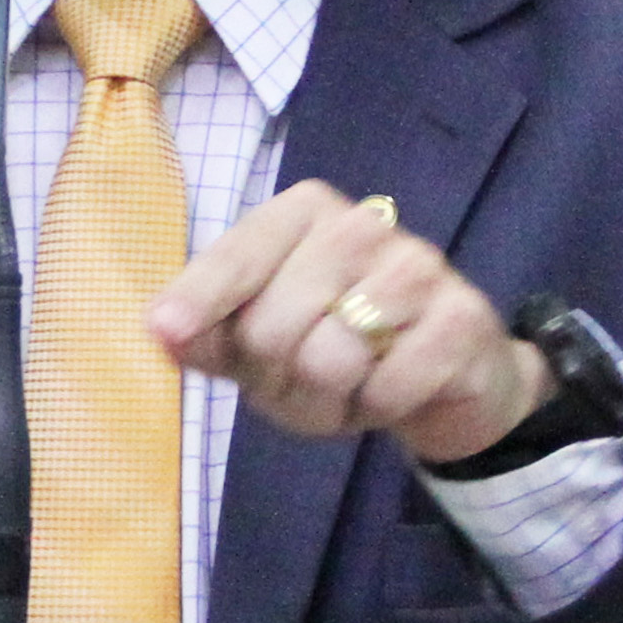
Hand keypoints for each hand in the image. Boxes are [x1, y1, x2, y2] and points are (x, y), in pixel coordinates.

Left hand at [146, 181, 553, 466]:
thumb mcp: (262, 344)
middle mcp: (360, 225)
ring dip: (328, 401)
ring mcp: (417, 266)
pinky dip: (379, 408)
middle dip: (278, 379)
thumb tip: (161, 329)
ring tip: (351, 386)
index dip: (199, 299)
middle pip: (272, 326)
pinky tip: (395, 389)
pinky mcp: (461, 318)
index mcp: (301, 213)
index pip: (237, 256)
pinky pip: (386, 387)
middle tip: (306, 381)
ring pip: (330, 359)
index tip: (165, 328)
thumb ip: (211, 335)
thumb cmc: (338, 348)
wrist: (449, 375)